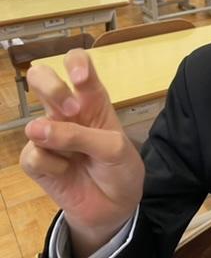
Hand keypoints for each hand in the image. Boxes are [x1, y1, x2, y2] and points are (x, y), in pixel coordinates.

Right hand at [20, 50, 143, 255]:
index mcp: (93, 99)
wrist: (116, 205)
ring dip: (53, 135)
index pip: (79, 65)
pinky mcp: (37, 161)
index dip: (76, 63)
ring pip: (32, 121)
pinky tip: (65, 172)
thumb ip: (82, 136)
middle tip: (70, 109)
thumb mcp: (115, 149)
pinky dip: (51, 165)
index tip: (80, 78)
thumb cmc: (120, 168)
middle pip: (41, 78)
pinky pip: (33, 155)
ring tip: (71, 152)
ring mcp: (49, 135)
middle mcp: (67, 112)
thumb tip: (35, 129)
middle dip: (50, 87)